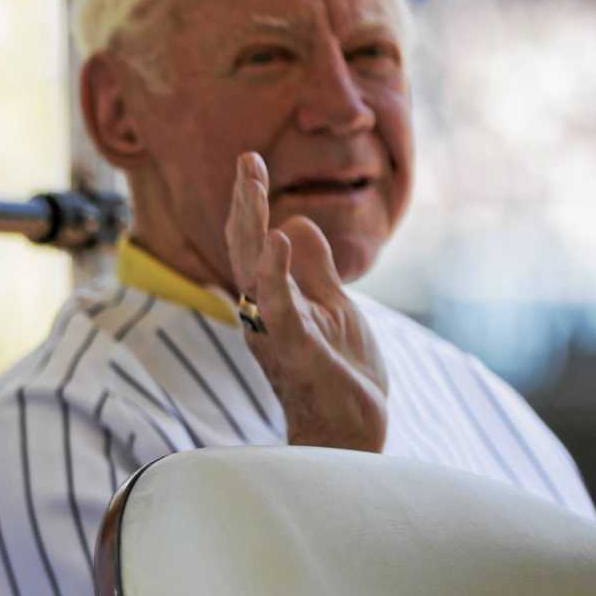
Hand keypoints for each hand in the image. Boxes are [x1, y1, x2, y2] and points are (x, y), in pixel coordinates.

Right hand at [224, 151, 387, 451]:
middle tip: (247, 160)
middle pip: (246, 251)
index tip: (250, 160)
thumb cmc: (338, 375)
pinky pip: (280, 309)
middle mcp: (263, 315)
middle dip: (246, 203)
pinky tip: (278, 239)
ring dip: (252, 227)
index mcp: (271, 301)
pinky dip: (276, 273)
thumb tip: (296, 220)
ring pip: (255, 273)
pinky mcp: (298, 352)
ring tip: (252, 185)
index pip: (254, 244)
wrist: (349, 435)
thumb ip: (316, 269)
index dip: (250, 203)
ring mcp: (277, 334)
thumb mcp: (334, 308)